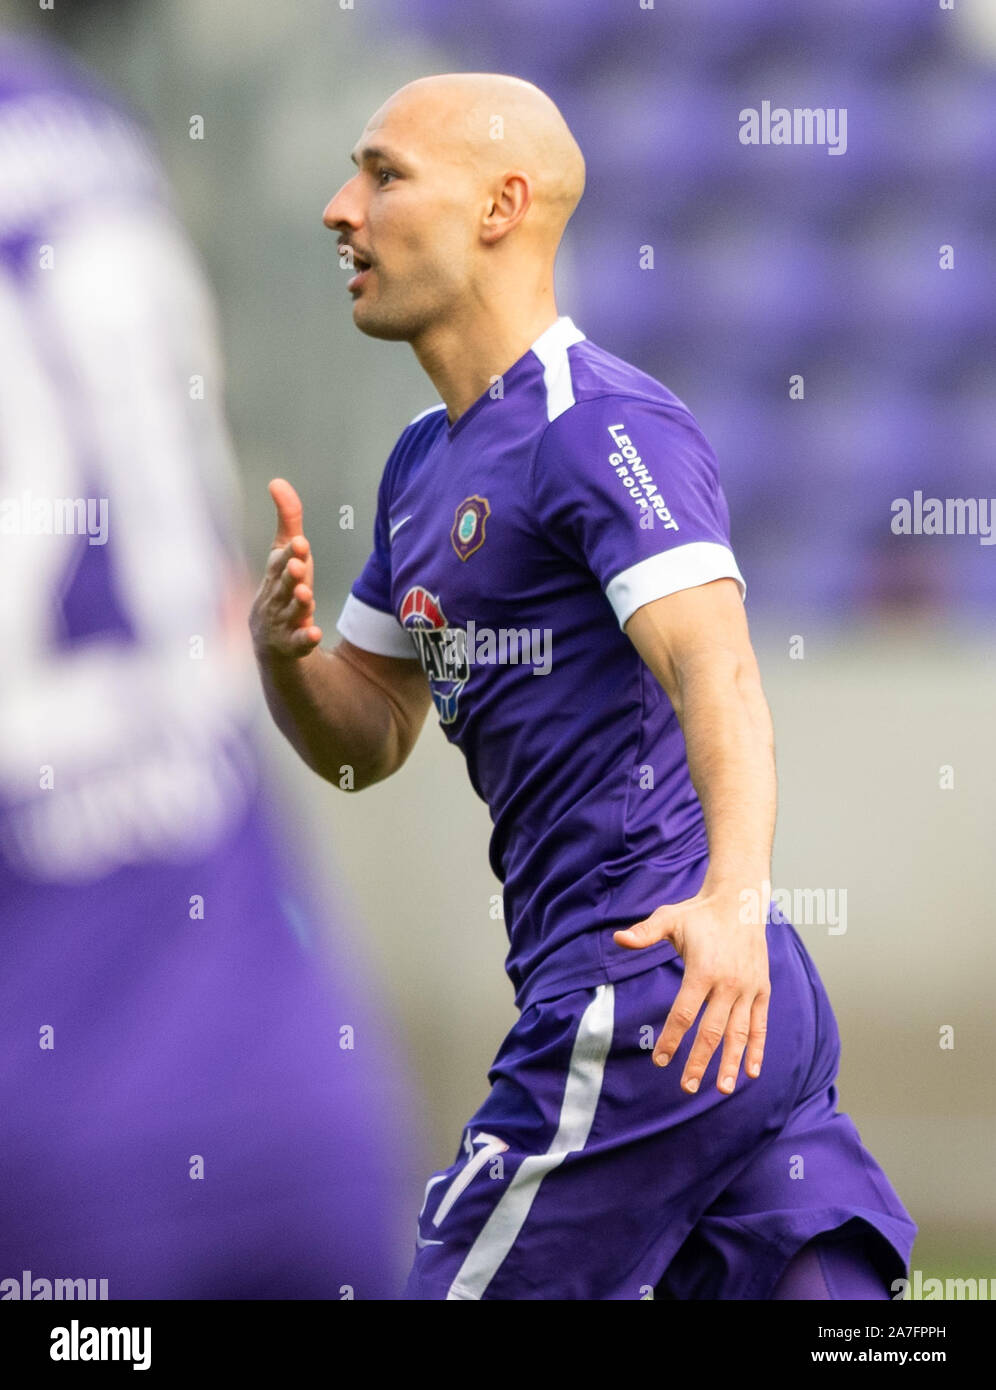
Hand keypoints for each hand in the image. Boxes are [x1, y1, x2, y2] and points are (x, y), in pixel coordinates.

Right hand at [249, 478, 322, 658]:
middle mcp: (276, 595)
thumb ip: (288, 520)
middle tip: (299, 566)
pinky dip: (304, 637)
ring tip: (306, 594)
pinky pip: (298, 642)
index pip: (280, 561)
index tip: (300, 543)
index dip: (290, 553)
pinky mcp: (292, 644)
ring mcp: (282, 621)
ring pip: (290, 611)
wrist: (271, 641)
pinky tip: (314, 633)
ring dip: (298, 603)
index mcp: (276, 573)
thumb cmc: (282, 587)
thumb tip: (277, 482)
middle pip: (283, 585)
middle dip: (290, 575)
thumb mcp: (286, 554)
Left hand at [613, 887, 769, 1094]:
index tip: (660, 1060)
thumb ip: (645, 932)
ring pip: (739, 1033)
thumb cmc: (699, 913)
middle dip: (699, 1061)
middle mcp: (729, 983)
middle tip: (687, 1087)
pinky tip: (752, 1072)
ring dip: (732, 1063)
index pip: (684, 1013)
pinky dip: (757, 1049)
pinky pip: (760, 1024)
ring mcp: (748, 988)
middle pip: (712, 1031)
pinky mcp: (762, 990)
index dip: (671, 1038)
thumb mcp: (669, 918)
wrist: (740, 901)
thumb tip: (618, 938)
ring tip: (724, 1089)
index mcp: (703, 970)